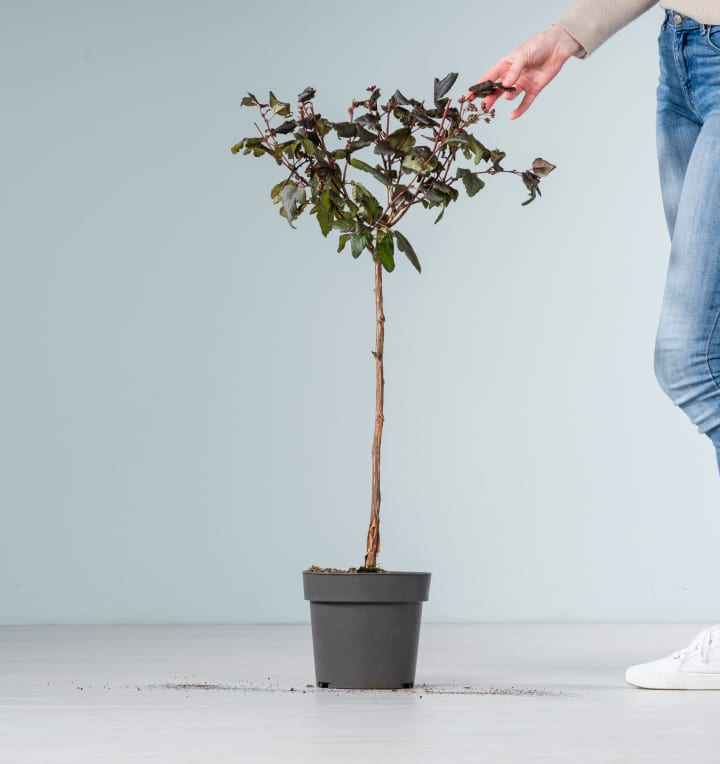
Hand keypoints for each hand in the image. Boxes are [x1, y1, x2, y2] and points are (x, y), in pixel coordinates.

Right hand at [466, 24, 582, 118]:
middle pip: (496, 90)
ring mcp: (522, 83)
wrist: (557, 46)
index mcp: (505, 65)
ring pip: (509, 95)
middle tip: (482, 106)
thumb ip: (514, 71)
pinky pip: (525, 103)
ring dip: (507, 96)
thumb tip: (505, 85)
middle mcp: (512, 76)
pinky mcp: (533, 89)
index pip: (488, 78)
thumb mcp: (523, 55)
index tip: (468, 96)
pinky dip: (519, 110)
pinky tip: (513, 117)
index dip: (478, 87)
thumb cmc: (538, 45)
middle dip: (488, 98)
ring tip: (508, 94)